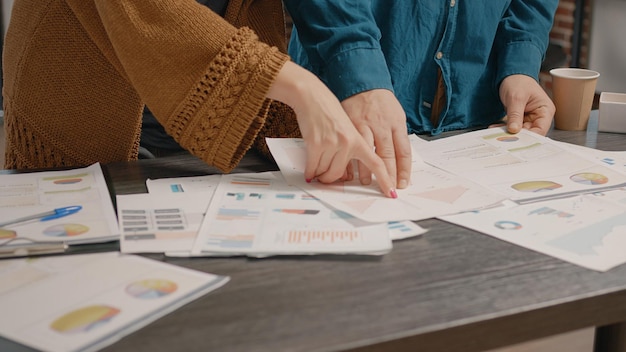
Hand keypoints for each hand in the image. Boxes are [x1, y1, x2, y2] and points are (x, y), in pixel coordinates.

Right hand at [267, 61, 396, 197]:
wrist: (313, 97)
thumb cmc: (331, 112)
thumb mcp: (351, 128)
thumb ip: (354, 148)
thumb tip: (350, 173)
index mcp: (361, 139)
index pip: (378, 163)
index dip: (385, 180)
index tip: (392, 194)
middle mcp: (349, 142)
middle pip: (342, 176)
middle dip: (331, 180)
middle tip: (326, 179)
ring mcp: (333, 143)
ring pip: (326, 173)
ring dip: (320, 175)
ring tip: (316, 169)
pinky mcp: (317, 144)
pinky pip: (314, 168)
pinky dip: (310, 172)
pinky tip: (309, 172)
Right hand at [341, 89, 411, 188]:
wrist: (360, 82)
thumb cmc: (379, 101)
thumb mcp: (395, 115)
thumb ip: (396, 136)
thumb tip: (399, 159)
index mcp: (395, 123)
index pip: (403, 152)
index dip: (403, 170)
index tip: (401, 184)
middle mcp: (380, 125)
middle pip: (386, 155)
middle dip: (387, 175)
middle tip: (386, 188)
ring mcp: (363, 125)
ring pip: (366, 153)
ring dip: (365, 171)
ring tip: (366, 182)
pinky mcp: (347, 125)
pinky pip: (348, 147)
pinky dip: (347, 161)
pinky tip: (347, 171)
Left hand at [499, 74, 555, 135]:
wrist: (510, 74)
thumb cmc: (518, 81)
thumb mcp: (516, 98)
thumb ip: (515, 115)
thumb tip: (514, 130)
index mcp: (545, 110)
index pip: (541, 129)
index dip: (530, 137)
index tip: (517, 141)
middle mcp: (539, 116)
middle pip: (530, 133)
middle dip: (517, 136)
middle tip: (504, 139)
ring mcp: (529, 118)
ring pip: (520, 132)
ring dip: (508, 133)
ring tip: (497, 133)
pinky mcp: (519, 119)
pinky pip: (513, 127)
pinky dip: (504, 128)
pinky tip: (495, 128)